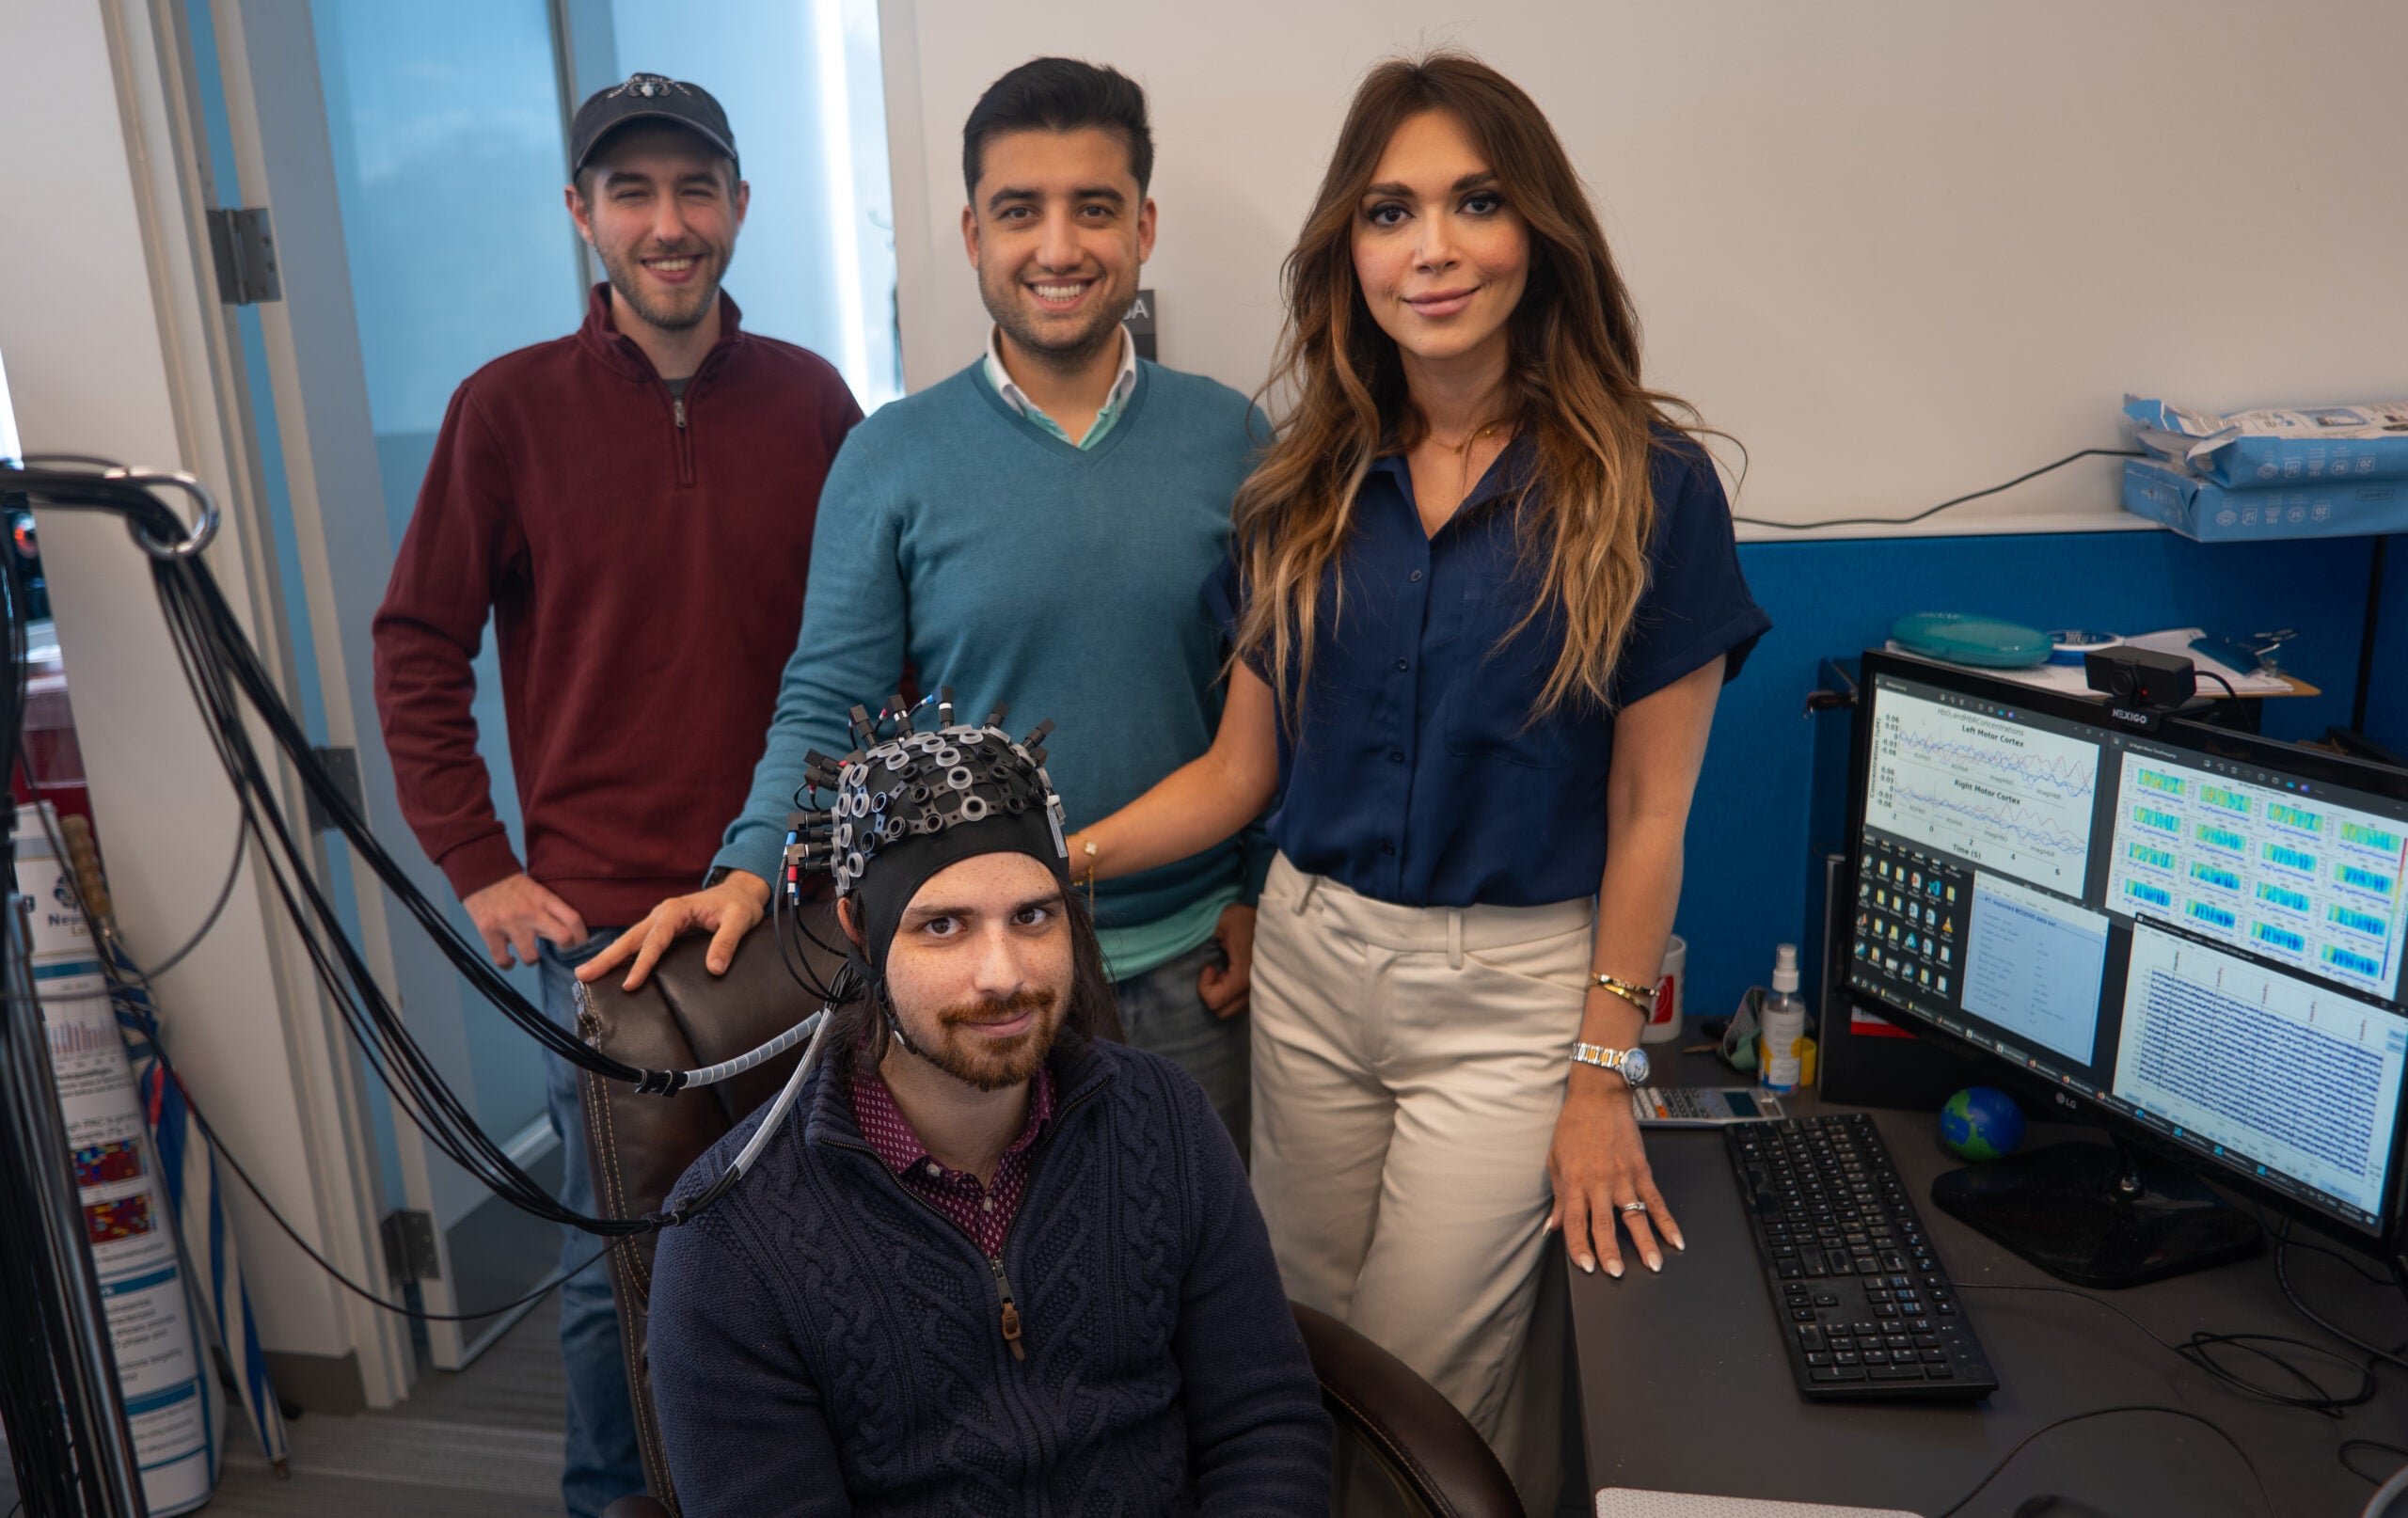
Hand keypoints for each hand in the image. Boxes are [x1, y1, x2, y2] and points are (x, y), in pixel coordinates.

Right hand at [462, 873, 589, 970]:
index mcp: (544, 899)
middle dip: (566, 950)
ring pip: (532, 957)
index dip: (582, 937)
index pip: (574, 919)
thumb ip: (549, 908)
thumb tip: (564, 930)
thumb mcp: (536, 889)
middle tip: (560, 952)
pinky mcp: (490, 931)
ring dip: (532, 959)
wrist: (480, 872)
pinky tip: (510, 959)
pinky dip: (507, 964)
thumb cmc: (511, 884)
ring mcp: (510, 923)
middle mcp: (531, 912)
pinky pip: (502, 960)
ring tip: (529, 953)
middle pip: (562, 938)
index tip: (581, 945)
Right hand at [576, 872, 770, 991]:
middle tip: (582, 975)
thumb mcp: (740, 920)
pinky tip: (610, 969)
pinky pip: (638, 943)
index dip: (642, 963)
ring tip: (586, 974)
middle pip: (630, 938)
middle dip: (607, 957)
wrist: (740, 892)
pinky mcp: (662, 928)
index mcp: (676, 910)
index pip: (655, 941)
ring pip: (630, 940)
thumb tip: (714, 969)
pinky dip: (622, 956)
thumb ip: (727, 942)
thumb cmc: (740, 905)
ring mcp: (660, 920)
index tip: (629, 984)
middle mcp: (662, 914)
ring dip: (609, 957)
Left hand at [1197, 903, 1255, 1019]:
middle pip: (1223, 1012)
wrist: (1276, 916)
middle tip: (1218, 970)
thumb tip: (1208, 962)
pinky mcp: (1265, 989)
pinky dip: (1235, 993)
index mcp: (1243, 978)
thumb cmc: (1248, 918)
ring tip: (1228, 970)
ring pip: (1234, 1010)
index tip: (1210, 966)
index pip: (1214, 1002)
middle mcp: (1254, 991)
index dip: (1204, 985)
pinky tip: (1238, 972)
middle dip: (1214, 992)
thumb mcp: (1223, 925)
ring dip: (1225, 994)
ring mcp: (1261, 993)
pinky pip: (1244, 1003)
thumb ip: (1209, 946)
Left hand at [1546, 1071, 1682, 1278]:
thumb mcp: (1555, 1161)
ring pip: (1634, 1216)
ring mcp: (1623, 1177)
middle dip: (1610, 1252)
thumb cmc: (1573, 1126)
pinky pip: (1656, 1200)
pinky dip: (1666, 1221)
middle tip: (1617, 1274)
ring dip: (1645, 1243)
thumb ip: (1557, 1197)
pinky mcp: (1641, 1170)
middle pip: (1604, 1224)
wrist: (1598, 1097)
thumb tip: (1552, 1227)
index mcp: (1575, 1182)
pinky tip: (1675, 1239)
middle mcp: (1599, 1182)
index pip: (1575, 1222)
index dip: (1579, 1247)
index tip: (1585, 1266)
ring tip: (1654, 1265)